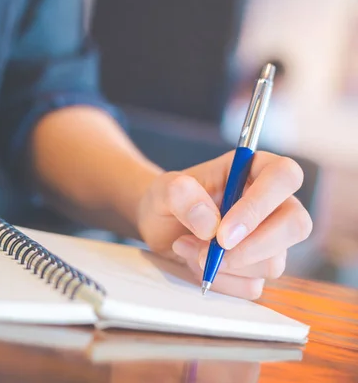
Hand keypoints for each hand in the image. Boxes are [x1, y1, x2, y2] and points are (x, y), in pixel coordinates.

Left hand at [136, 150, 312, 299]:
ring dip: (225, 265)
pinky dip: (220, 281)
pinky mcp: (258, 268)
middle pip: (296, 225)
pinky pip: (252, 286)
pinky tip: (196, 263)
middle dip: (252, 247)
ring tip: (186, 247)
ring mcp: (271, 238)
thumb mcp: (163, 189)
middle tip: (211, 253)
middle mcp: (273, 203)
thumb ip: (181, 195)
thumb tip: (211, 224)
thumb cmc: (169, 200)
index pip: (284, 175)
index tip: (224, 232)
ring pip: (273, 263)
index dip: (260, 205)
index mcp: (256, 169)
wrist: (160, 228)